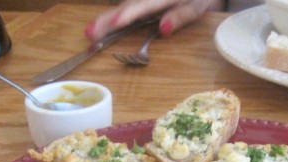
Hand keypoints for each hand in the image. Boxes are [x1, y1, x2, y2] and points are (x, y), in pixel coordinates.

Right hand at [85, 0, 223, 40]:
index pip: (143, 5)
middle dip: (108, 19)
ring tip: (91, 31)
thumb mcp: (197, 8)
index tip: (116, 21)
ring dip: (107, 19)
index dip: (129, 14)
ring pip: (124, 5)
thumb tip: (163, 30)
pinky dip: (114, 16)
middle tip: (90, 32)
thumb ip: (180, 17)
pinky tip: (101, 25)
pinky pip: (127, 6)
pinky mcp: (139, 0)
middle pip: (127, 5)